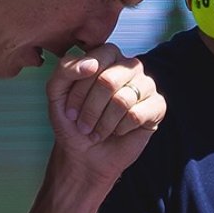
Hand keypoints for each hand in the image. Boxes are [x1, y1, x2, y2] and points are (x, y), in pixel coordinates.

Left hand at [45, 43, 164, 185]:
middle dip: (90, 109)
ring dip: (103, 123)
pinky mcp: (157, 106)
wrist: (84, 156)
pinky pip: (137, 115)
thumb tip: (92, 64)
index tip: (70, 110)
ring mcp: (146, 85)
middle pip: (108, 81)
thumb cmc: (72, 122)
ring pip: (123, 100)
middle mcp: (129, 67)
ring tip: (98, 131)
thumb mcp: (56, 93)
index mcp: (107, 56)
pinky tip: (118, 132)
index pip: (96, 60)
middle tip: (83, 125)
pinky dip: (121, 129)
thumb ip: (65, 69)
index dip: (80, 89)